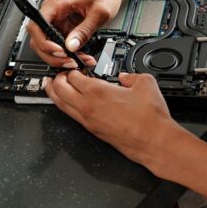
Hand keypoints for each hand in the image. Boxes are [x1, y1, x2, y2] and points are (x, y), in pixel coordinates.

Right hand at [27, 0, 125, 68]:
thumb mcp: (100, 13)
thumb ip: (85, 30)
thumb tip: (71, 46)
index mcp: (58, 2)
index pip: (37, 24)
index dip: (43, 41)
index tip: (58, 50)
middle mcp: (54, 11)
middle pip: (38, 38)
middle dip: (52, 54)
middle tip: (69, 61)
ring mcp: (58, 20)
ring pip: (48, 44)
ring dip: (59, 57)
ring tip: (77, 61)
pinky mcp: (64, 27)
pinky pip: (59, 44)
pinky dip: (68, 54)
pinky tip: (80, 56)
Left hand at [45, 70, 179, 171]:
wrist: (155, 142)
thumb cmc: (150, 118)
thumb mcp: (145, 83)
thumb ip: (131, 75)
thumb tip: (125, 76)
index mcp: (98, 92)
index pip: (73, 76)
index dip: (71, 68)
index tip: (74, 65)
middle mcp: (89, 107)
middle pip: (60, 90)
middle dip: (56, 79)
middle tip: (58, 73)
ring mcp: (89, 121)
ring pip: (61, 105)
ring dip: (54, 94)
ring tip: (51, 87)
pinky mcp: (93, 131)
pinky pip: (72, 116)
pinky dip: (65, 107)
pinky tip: (68, 104)